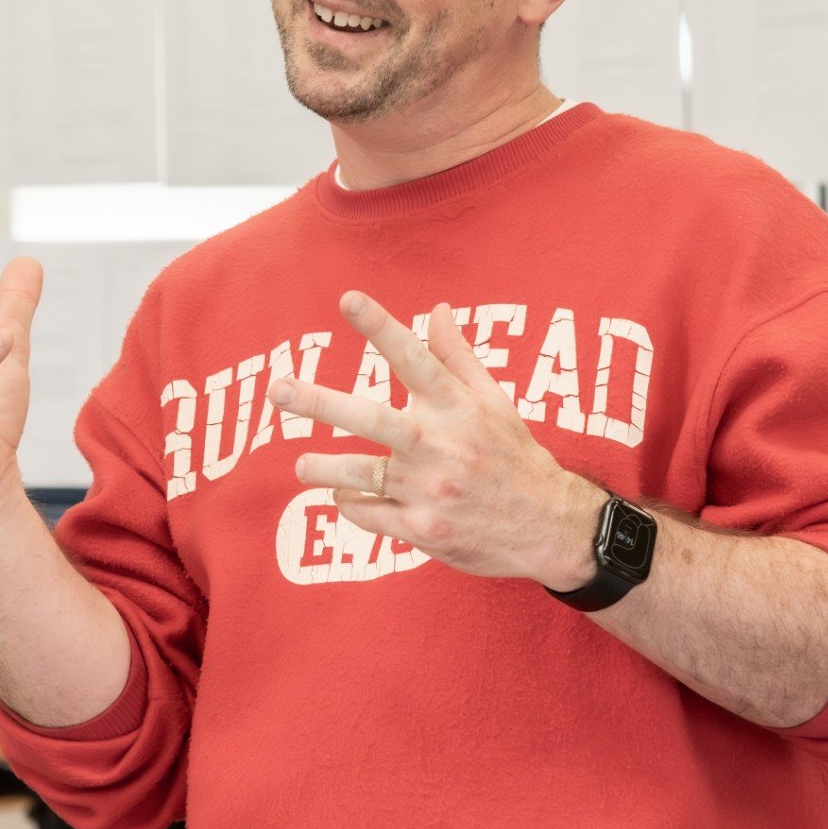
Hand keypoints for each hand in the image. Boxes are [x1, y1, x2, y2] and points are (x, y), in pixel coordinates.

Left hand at [269, 292, 601, 586]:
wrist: (549, 528)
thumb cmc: (515, 457)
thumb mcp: (495, 403)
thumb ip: (458, 357)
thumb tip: (436, 309)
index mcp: (459, 408)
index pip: (415, 358)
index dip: (381, 327)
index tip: (348, 298)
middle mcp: (442, 446)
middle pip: (373, 418)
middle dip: (321, 402)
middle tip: (278, 388)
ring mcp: (431, 490)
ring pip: (360, 473)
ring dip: (323, 468)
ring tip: (303, 466)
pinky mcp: (423, 530)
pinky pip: (371, 513)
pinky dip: (352, 503)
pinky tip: (344, 495)